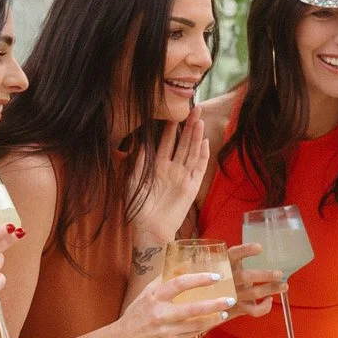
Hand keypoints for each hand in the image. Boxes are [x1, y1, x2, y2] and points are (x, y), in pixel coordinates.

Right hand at [119, 271, 238, 337]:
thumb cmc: (135, 315)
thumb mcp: (145, 294)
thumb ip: (162, 281)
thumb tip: (181, 266)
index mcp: (154, 297)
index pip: (179, 283)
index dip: (199, 279)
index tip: (215, 277)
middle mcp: (161, 313)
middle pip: (193, 307)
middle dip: (215, 303)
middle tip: (230, 298)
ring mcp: (167, 330)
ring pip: (196, 324)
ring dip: (214, 317)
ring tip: (225, 311)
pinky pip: (192, 333)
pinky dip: (204, 327)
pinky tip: (214, 321)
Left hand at [130, 112, 210, 243]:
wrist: (150, 228)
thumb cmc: (139, 207)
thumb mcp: (133, 182)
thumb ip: (138, 163)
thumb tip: (141, 143)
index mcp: (157, 166)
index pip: (166, 142)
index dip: (170, 128)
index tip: (172, 112)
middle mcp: (172, 168)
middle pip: (183, 143)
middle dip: (188, 126)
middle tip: (193, 108)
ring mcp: (183, 176)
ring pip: (192, 152)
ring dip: (196, 136)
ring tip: (200, 120)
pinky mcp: (192, 186)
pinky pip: (199, 168)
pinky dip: (202, 155)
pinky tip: (204, 142)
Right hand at [227, 241, 280, 316]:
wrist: (204, 301)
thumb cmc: (220, 278)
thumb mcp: (221, 265)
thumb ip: (234, 259)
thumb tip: (260, 247)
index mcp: (222, 264)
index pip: (232, 255)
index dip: (245, 251)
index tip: (260, 248)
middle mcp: (226, 280)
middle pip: (245, 277)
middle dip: (264, 275)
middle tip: (279, 274)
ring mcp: (231, 295)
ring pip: (253, 293)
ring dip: (270, 289)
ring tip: (284, 286)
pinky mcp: (237, 308)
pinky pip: (253, 310)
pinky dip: (264, 307)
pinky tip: (269, 300)